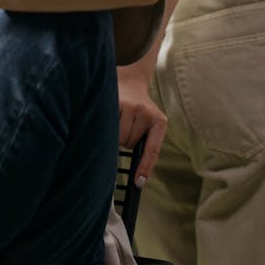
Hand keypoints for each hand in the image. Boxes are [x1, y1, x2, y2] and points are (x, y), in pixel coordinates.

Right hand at [117, 65, 166, 186]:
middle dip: (125, 141)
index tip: (139, 183)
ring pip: (117, 135)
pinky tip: (108, 116)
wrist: (130, 81)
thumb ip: (146, 144)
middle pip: (129, 143)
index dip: (145, 167)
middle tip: (126, 127)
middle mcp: (146, 112)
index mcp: (159, 121)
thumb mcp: (150, 124)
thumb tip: (136, 174)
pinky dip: (105, 125)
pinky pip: (107, 124)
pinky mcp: (114, 100)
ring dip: (115, 133)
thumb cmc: (139, 110)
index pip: (152, 149)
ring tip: (118, 119)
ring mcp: (129, 105)